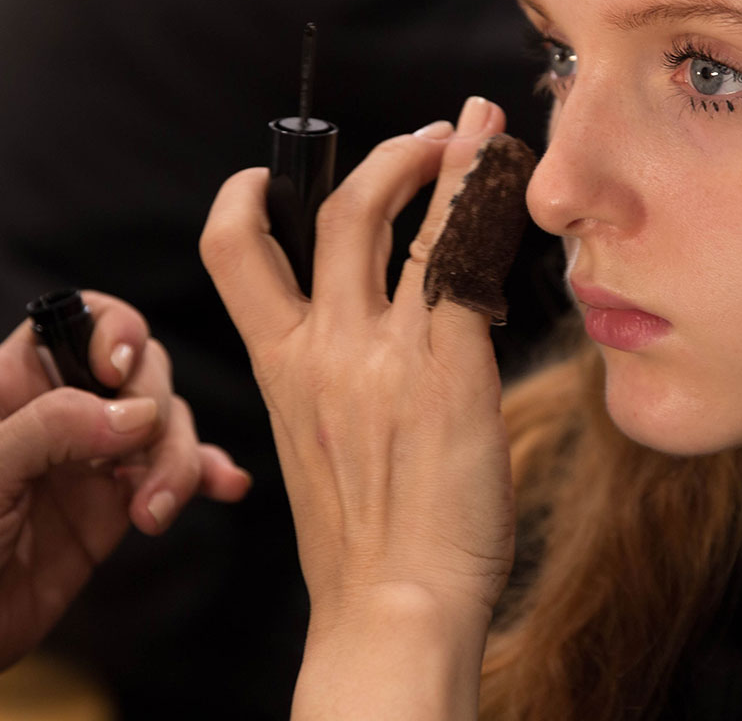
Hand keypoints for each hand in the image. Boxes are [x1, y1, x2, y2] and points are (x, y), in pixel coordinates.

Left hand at [0, 292, 250, 708]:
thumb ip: (51, 431)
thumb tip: (137, 413)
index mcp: (12, 384)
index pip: (80, 321)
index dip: (114, 331)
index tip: (119, 371)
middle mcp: (58, 412)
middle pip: (141, 372)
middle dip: (155, 410)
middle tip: (135, 465)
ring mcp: (90, 462)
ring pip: (165, 426)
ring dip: (176, 461)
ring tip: (152, 515)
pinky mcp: (112, 511)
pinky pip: (172, 478)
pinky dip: (203, 475)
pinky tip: (225, 485)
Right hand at [201, 97, 515, 638]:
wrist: (395, 604)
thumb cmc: (362, 546)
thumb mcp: (311, 448)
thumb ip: (327, 384)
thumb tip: (361, 350)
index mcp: (278, 367)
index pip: (233, 251)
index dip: (242, 197)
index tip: (268, 175)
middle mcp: (325, 346)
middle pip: (337, 211)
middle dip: (384, 158)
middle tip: (425, 141)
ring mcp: (386, 351)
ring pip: (408, 221)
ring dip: (446, 162)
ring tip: (475, 137)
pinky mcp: (452, 366)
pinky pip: (468, 263)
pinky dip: (487, 211)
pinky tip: (508, 185)